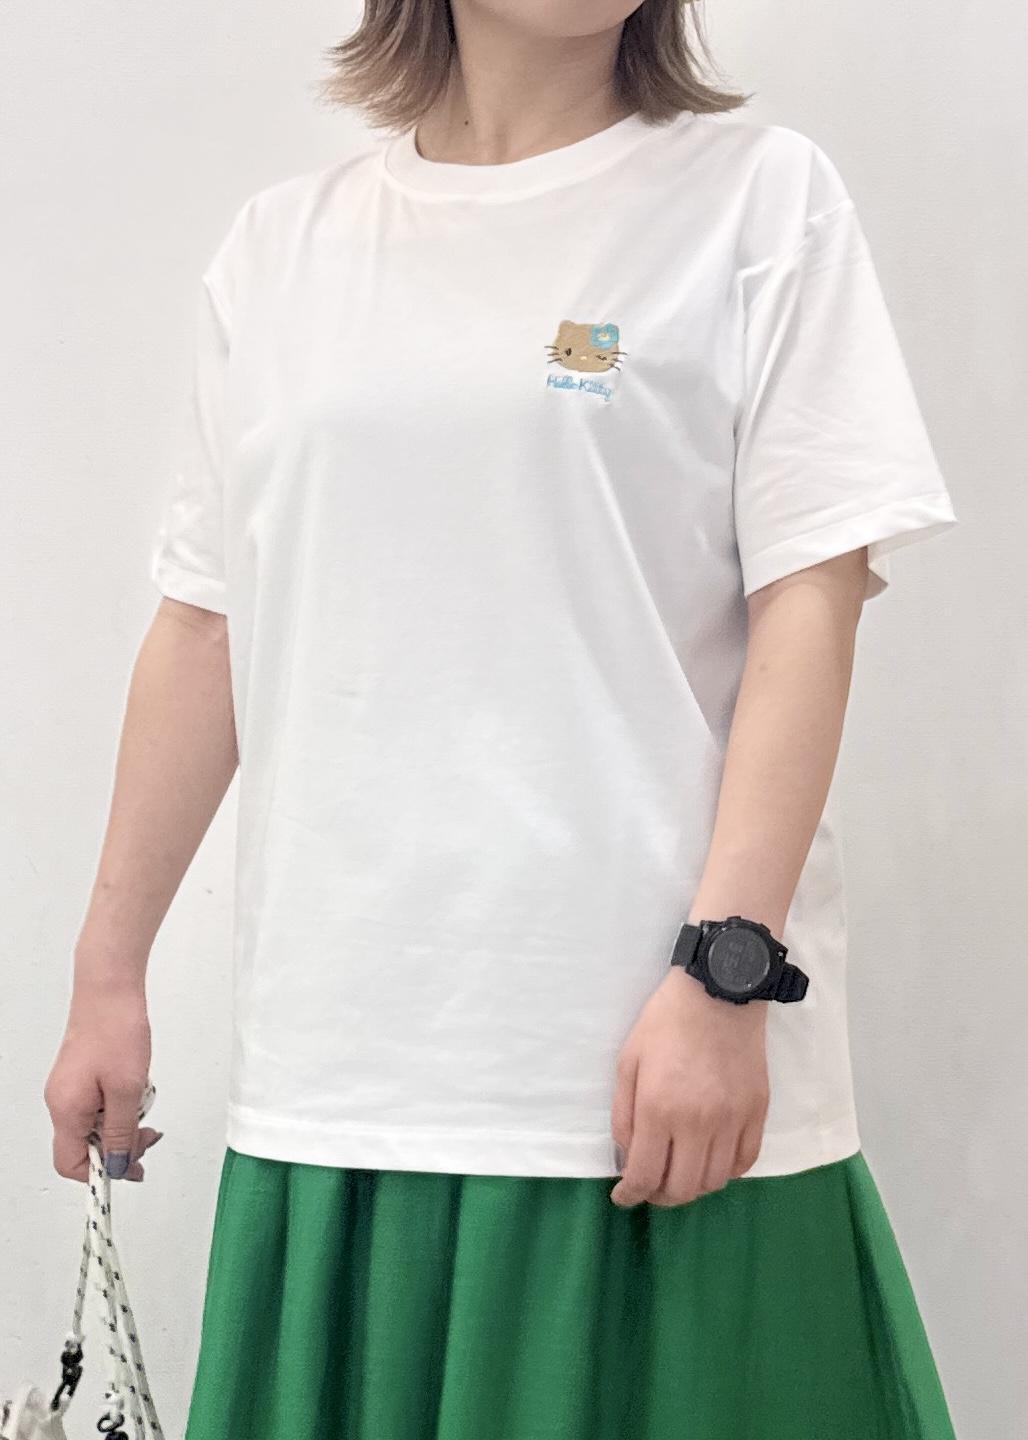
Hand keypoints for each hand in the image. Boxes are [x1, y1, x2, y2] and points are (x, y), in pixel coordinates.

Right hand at [44, 979, 162, 1181]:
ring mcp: (70, 1087)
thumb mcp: (127, 1090)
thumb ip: (120, 1132)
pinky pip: (98, 1104)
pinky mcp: (81, 1074)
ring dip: (123, 1121)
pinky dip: (119, 1103)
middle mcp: (61, 1101)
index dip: (101, 1173)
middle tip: (148, 1135)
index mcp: (65, 1110)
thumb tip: (116, 1166)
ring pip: (95, 1124)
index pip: (70, 1164)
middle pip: (85, 1146)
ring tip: (144, 1100)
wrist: (110, 988)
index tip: (131, 1169)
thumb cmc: (115, 1030)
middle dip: (119, 1146)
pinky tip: (137, 1087)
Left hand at [610, 967, 769, 1207]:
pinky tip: (711, 1160)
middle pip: (682, 1189)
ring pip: (715, 1181)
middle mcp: (699, 1124)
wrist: (719, 992)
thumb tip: (628, 1156)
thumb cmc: (665, 1023)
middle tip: (650, 1186)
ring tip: (680, 1172)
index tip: (623, 1197)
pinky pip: (745, 1162)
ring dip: (693, 1186)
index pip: (646, 1177)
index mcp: (660, 1110)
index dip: (630, 1196)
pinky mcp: (758, 1112)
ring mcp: (733, 1120)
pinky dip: (726, 1172)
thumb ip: (624, 1115)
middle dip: (660, 1196)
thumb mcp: (628, 1062)